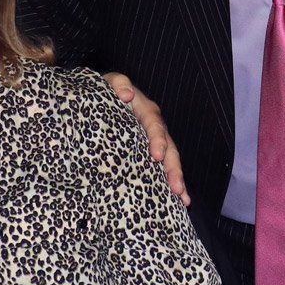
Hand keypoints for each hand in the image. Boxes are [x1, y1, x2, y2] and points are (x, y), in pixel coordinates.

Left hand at [103, 72, 186, 203]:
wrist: (102, 100)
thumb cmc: (105, 92)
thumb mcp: (109, 83)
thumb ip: (118, 83)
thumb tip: (128, 94)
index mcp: (146, 111)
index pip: (154, 124)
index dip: (157, 139)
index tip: (156, 154)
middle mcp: (154, 128)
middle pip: (169, 147)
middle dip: (173, 168)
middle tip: (176, 187)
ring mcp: (154, 142)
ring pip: (170, 160)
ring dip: (176, 179)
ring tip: (182, 199)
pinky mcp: (148, 154)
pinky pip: (162, 168)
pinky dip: (170, 183)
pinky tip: (178, 200)